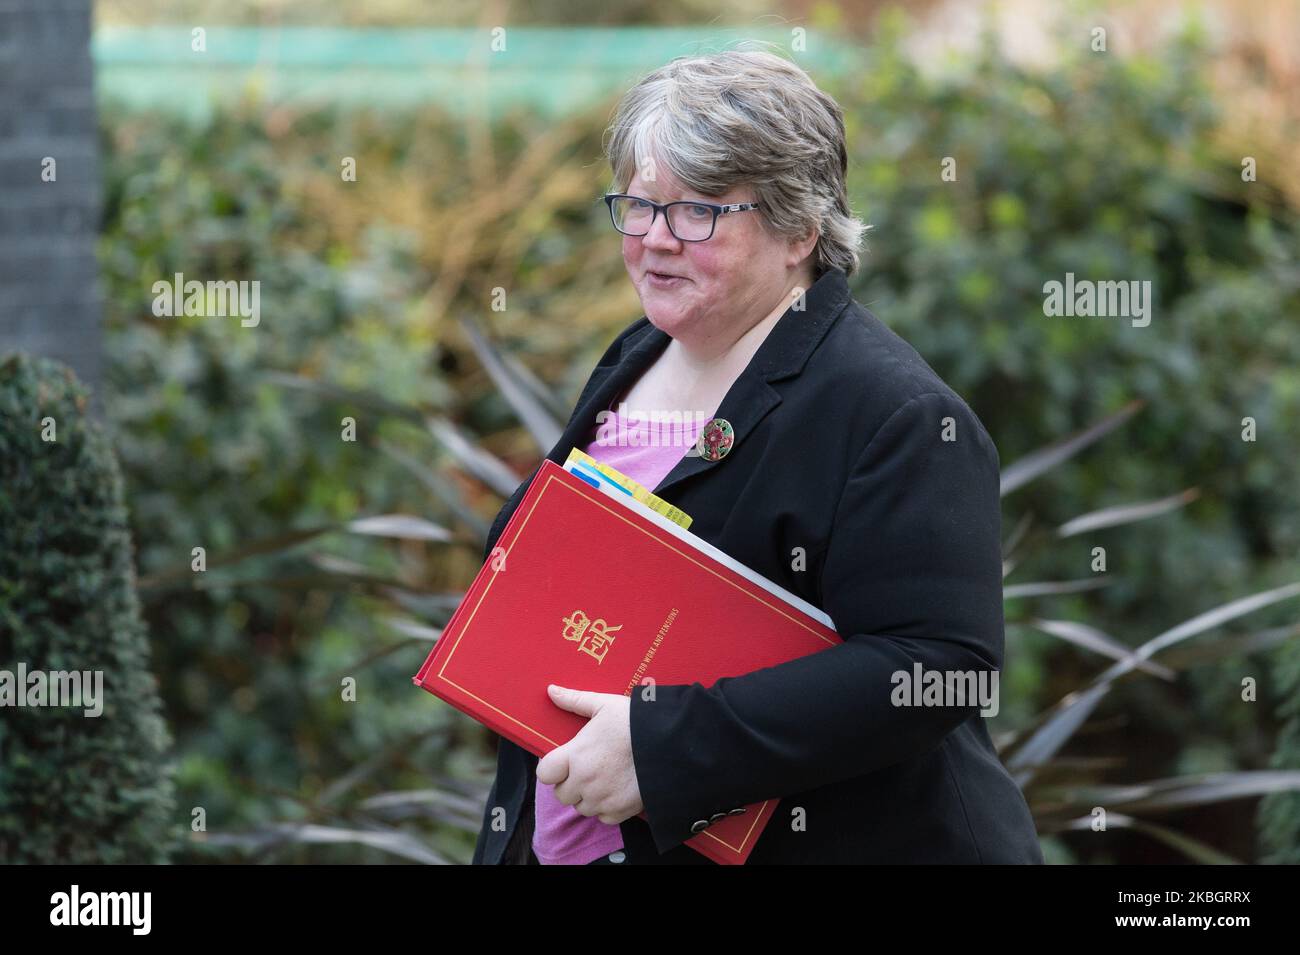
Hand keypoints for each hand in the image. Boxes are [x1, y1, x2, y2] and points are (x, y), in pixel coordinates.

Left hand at [536, 684, 643, 824]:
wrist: (671, 743)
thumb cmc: (636, 721)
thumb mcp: (604, 704)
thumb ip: (575, 700)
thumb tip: (551, 690)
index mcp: (575, 755)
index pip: (544, 774)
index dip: (552, 769)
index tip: (563, 762)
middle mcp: (584, 781)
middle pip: (561, 794)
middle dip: (570, 784)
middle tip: (587, 770)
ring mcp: (601, 799)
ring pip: (581, 808)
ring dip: (588, 797)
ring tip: (605, 779)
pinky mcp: (619, 812)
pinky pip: (603, 817)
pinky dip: (607, 808)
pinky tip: (618, 790)